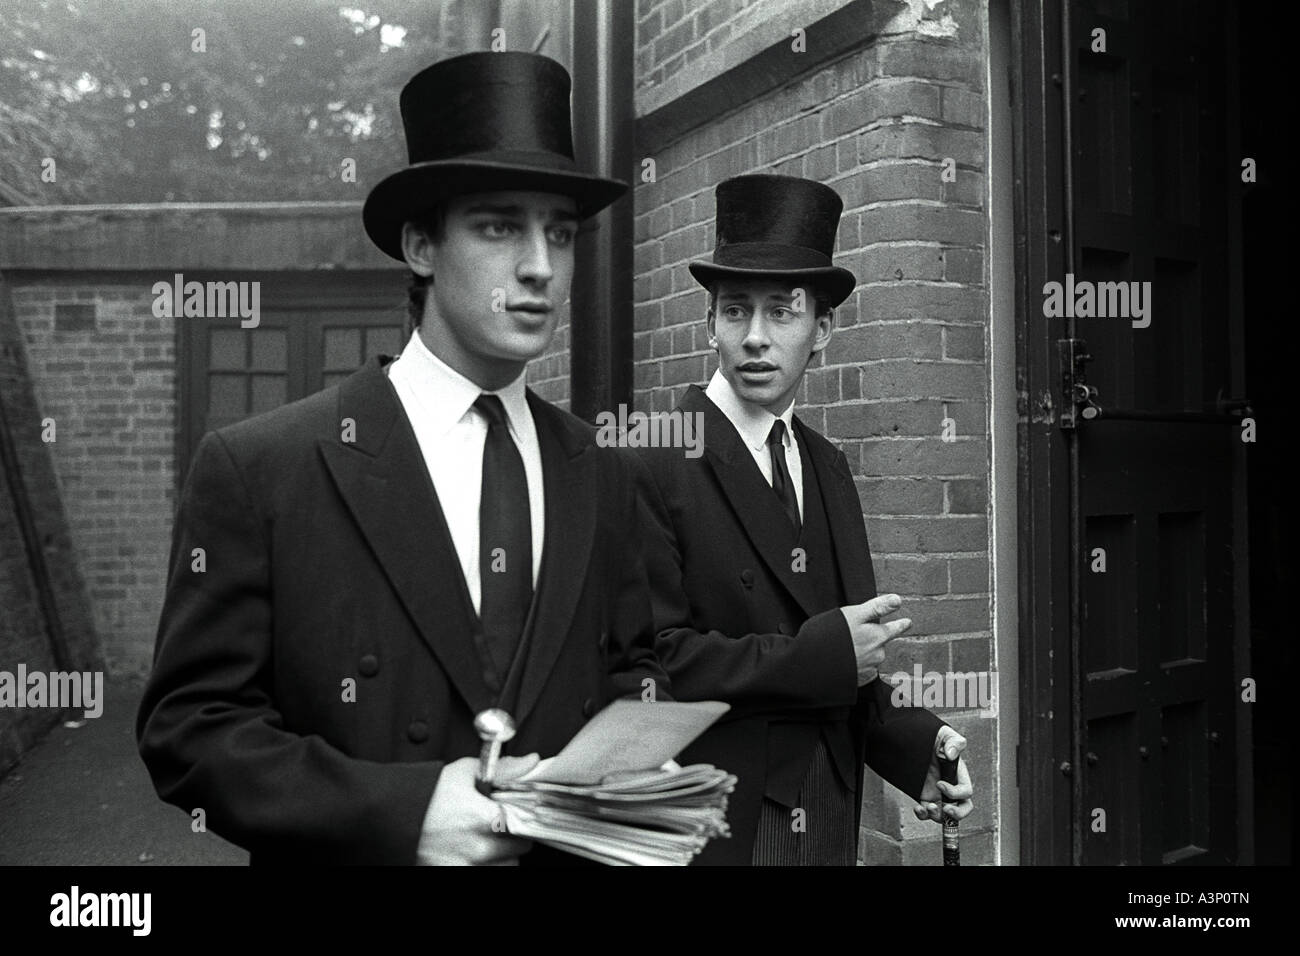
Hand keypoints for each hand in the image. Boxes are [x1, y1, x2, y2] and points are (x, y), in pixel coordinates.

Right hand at [417, 753, 538, 864]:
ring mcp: (466, 868)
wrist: (387, 817)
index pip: (528, 828)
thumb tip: (531, 762)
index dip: (522, 820)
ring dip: (496, 857)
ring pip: (503, 867)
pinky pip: (482, 875)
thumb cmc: (424, 795)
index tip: (514, 816)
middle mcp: (480, 850)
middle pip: (517, 850)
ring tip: (477, 840)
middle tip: (492, 826)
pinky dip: (479, 866)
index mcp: (488, 820)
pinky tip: (466, 853)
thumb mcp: (464, 772)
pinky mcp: (452, 876)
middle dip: (509, 838)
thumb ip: (503, 770)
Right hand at [840, 593, 911, 685]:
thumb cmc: (831, 637)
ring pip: (871, 658)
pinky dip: (856, 665)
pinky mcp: (858, 681)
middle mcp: (877, 655)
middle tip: (854, 635)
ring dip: (863, 653)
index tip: (907, 622)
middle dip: (873, 639)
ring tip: (844, 648)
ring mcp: (868, 669)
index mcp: (878, 637)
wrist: (813, 666)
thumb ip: (877, 607)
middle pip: (880, 644)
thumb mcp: (854, 614)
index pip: (895, 628)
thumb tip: (898, 600)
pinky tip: (844, 661)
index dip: (901, 624)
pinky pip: (862, 671)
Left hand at [914, 726, 973, 822]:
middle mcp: (950, 787)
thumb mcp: (945, 735)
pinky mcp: (925, 796)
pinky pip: (927, 813)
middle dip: (957, 814)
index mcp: (958, 775)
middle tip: (947, 810)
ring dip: (938, 816)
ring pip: (945, 815)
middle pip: (963, 808)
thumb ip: (954, 742)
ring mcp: (938, 794)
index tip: (940, 783)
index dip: (955, 792)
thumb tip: (951, 754)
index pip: (965, 792)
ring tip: (928, 807)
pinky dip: (923, 815)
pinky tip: (918, 808)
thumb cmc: (934, 737)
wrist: (914, 740)